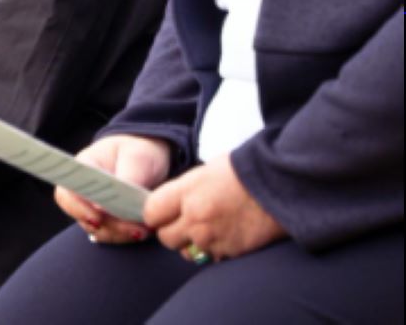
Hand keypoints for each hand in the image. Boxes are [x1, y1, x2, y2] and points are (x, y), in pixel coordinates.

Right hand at [55, 134, 169, 244]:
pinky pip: (111, 235)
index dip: (77, 209)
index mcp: (82, 169)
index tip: (98, 219)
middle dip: (110, 227)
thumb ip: (126, 179)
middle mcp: (82, 191)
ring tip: (145, 230)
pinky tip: (144, 230)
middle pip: (83, 217)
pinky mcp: (108, 220)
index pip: (66, 193)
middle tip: (136, 230)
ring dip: (121, 234)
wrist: (148, 157)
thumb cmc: (138, 153)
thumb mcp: (137, 158)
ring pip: (98, 230)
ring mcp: (93, 207)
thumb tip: (112, 205)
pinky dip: (127, 236)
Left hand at [145, 153, 285, 262]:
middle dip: (171, 231)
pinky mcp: (230, 252)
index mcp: (186, 193)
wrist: (280, 185)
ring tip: (206, 229)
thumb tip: (169, 203)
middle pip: (165, 237)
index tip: (161, 212)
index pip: (151, 213)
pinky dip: (213, 251)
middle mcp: (195, 218)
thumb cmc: (242, 172)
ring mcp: (212, 238)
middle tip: (182, 222)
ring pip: (186, 252)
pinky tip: (224, 235)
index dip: (154, 213)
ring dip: (191, 244)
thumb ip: (183, 190)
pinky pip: (210, 258)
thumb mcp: (204, 172)